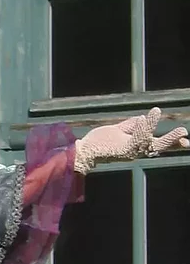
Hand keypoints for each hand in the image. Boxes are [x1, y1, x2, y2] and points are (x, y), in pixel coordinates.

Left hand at [74, 108, 188, 174]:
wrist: (84, 149)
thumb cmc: (101, 141)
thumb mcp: (119, 130)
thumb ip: (131, 124)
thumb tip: (143, 117)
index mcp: (138, 145)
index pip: (159, 144)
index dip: (173, 142)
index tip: (187, 141)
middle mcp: (137, 150)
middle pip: (158, 146)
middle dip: (171, 140)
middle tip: (184, 132)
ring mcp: (130, 151)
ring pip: (148, 141)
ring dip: (155, 127)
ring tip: (158, 112)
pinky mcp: (122, 150)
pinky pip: (136, 139)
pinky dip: (143, 128)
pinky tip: (145, 117)